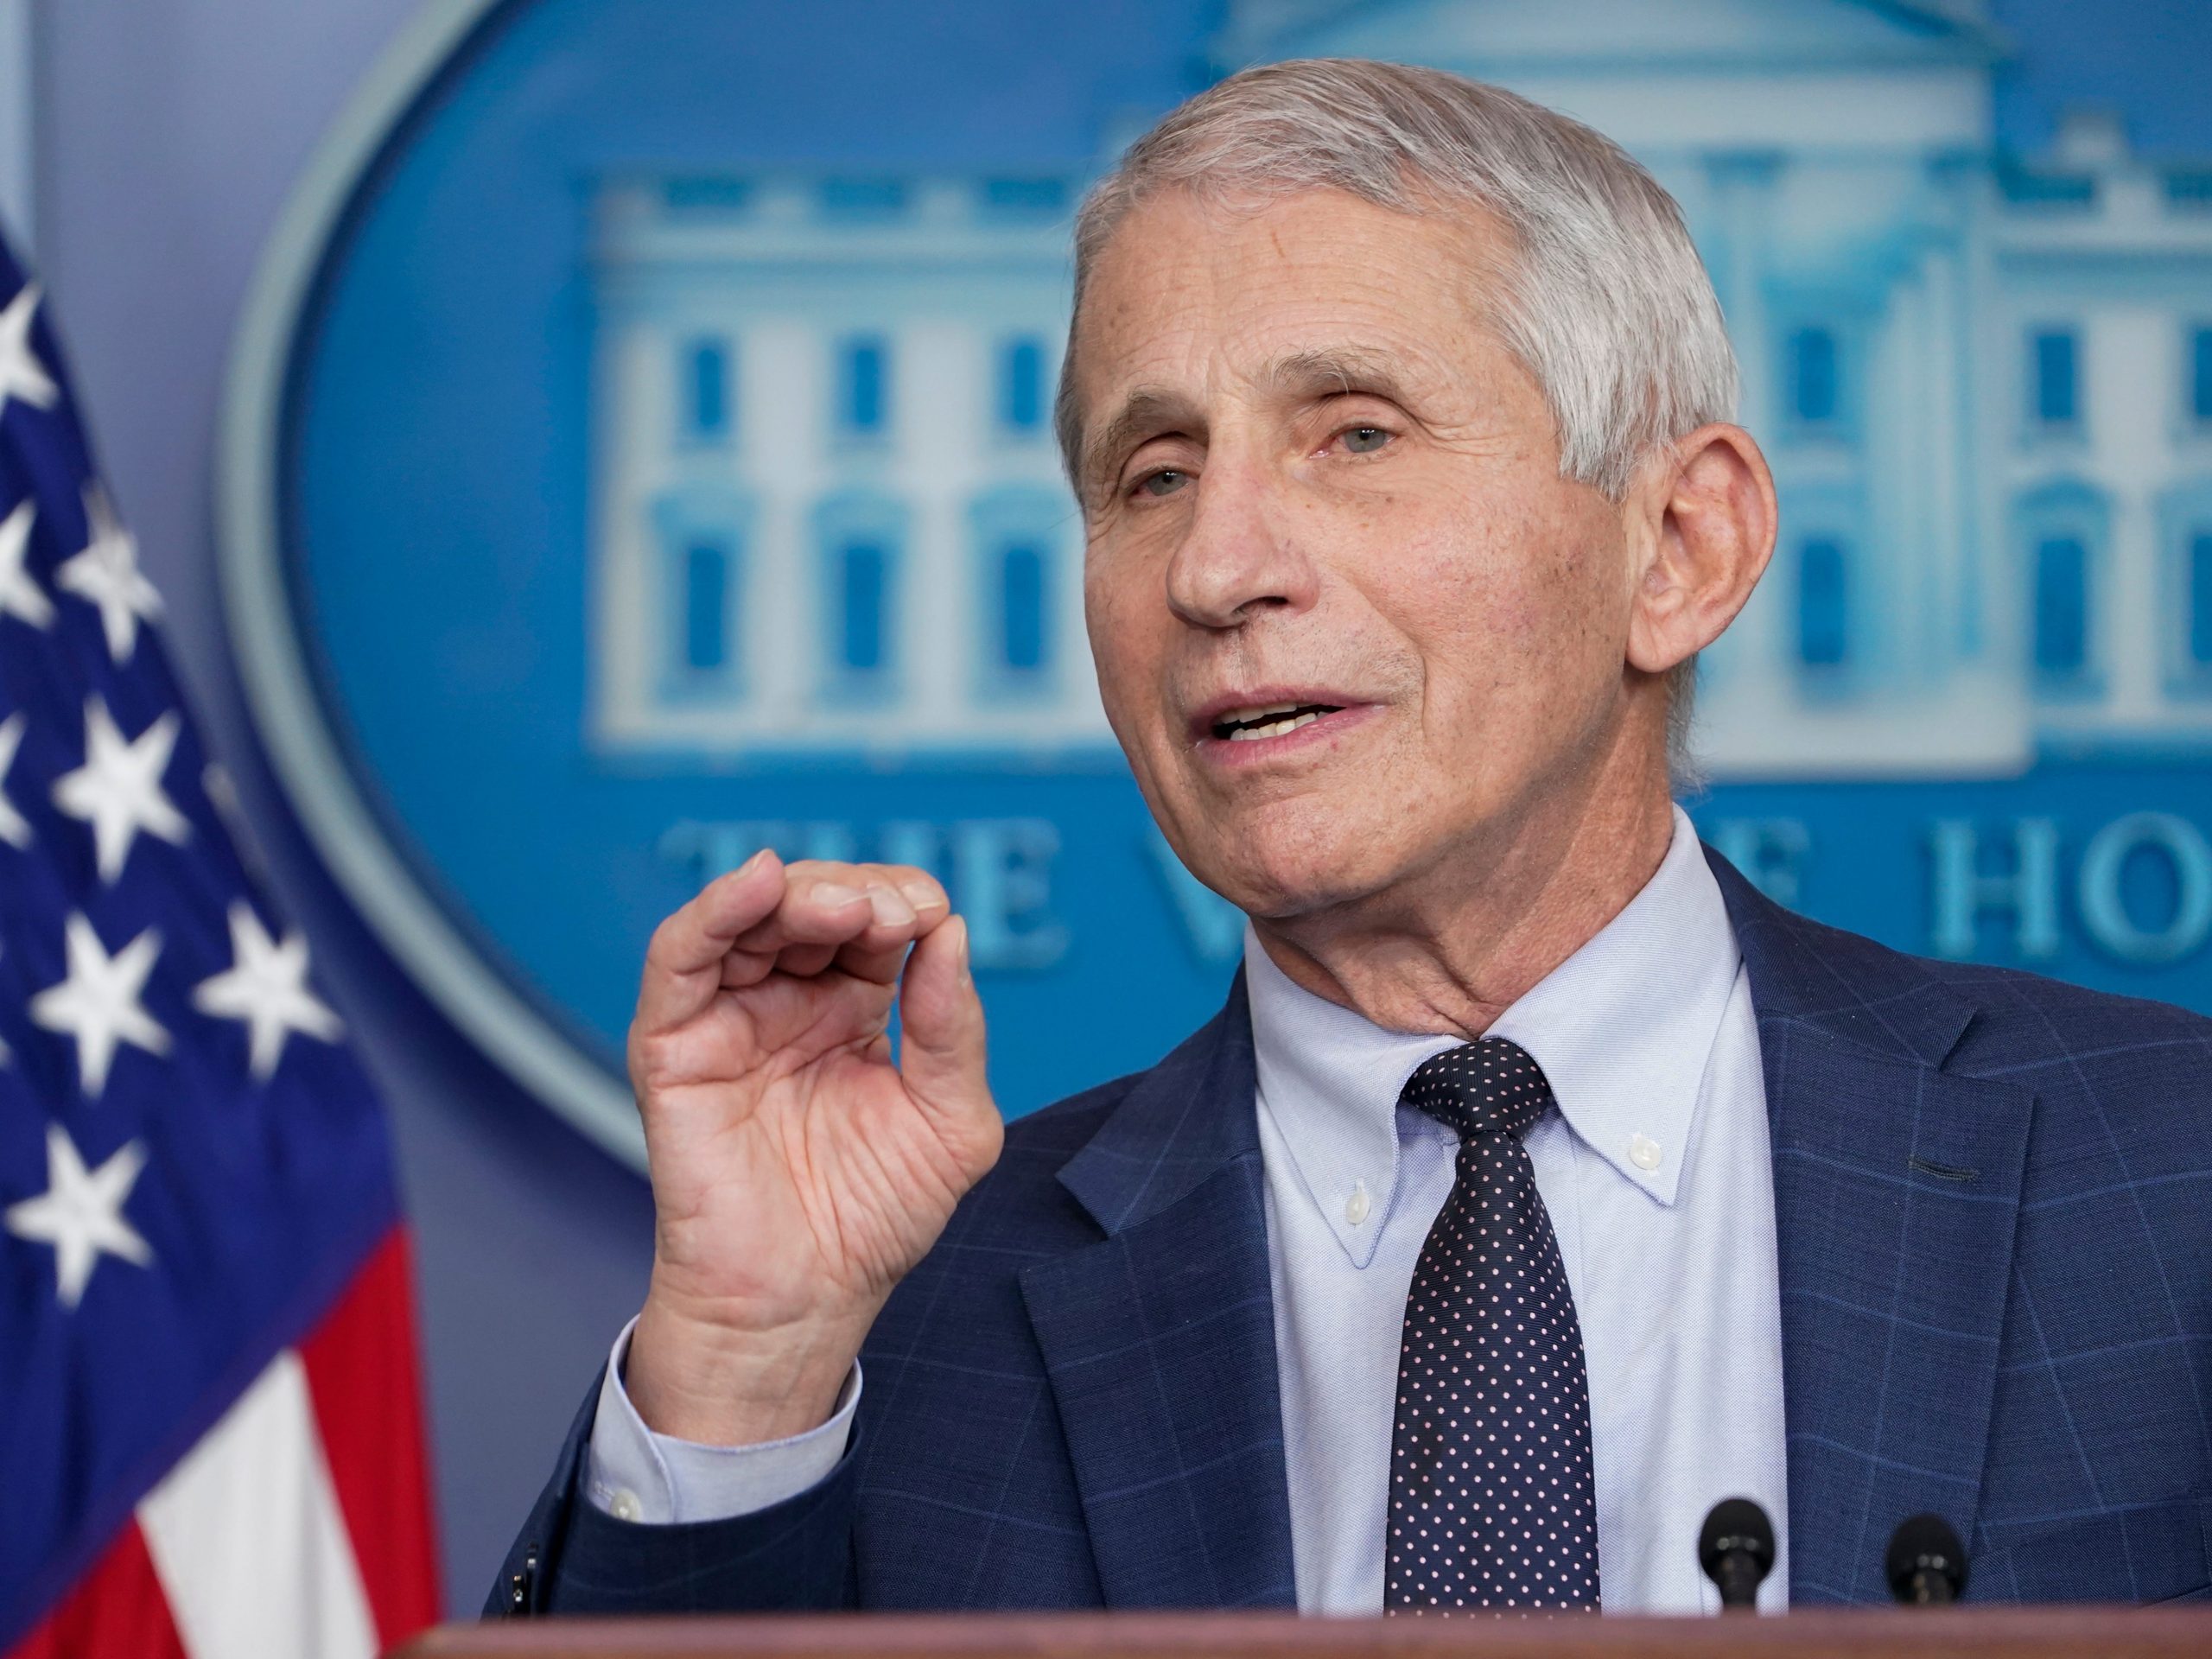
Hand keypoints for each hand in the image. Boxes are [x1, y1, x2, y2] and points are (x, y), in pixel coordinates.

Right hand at [622, 851, 1002, 1445]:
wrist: (801, 1304)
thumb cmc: (873, 1222)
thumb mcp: (951, 1122)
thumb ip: (953, 1028)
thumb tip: (950, 933)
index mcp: (855, 1010)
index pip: (876, 922)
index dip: (904, 902)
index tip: (932, 915)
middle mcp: (789, 1001)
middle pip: (815, 904)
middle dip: (858, 893)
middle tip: (894, 914)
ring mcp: (729, 1017)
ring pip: (749, 915)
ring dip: (800, 893)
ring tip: (846, 908)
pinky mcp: (674, 1044)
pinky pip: (680, 957)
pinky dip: (714, 909)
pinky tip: (758, 882)